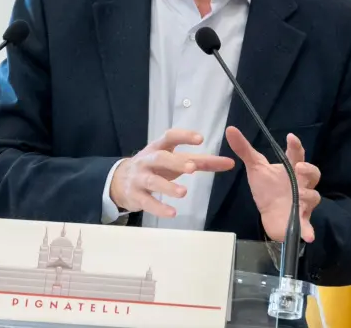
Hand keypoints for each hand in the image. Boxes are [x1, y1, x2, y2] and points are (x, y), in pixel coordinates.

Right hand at [110, 128, 234, 217]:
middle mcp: (147, 160)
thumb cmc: (155, 167)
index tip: (200, 139)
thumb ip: (203, 162)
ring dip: (167, 186)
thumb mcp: (175, 161)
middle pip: (159, 158)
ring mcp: (139, 178)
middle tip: (192, 168)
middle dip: (175, 162)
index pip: (169, 137)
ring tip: (183, 193)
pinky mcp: (136, 195)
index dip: (183, 136)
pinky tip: (172, 213)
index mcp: (158, 147)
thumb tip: (230, 163)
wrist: (119, 181)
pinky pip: (147, 202)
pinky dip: (159, 208)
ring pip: (152, 181)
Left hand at [225, 126, 320, 242]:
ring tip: (299, 195)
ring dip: (308, 195)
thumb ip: (244, 149)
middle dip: (309, 169)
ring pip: (314, 197)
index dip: (296, 145)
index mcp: (291, 169)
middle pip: (314, 174)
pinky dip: (309, 230)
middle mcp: (302, 184)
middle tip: (298, 168)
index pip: (297, 154)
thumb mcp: (255, 168)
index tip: (290, 137)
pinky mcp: (301, 221)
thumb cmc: (267, 188)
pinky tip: (308, 235)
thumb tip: (230, 129)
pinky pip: (308, 226)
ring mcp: (303, 202)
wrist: (270, 214)